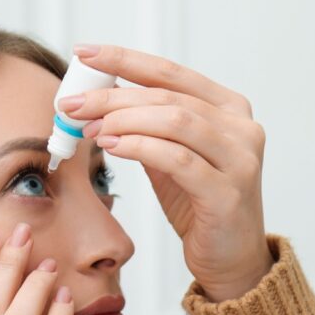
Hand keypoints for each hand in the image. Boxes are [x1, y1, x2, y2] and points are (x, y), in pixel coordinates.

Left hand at [60, 44, 273, 301]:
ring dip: (123, 121)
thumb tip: (98, 100)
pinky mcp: (228, 193)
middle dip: (113, 97)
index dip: (124, 59)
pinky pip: (177, 160)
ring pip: (174, 122)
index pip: (170, 73)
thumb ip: (148, 127)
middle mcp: (241, 128)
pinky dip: (140, 148)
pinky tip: (112, 147)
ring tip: (89, 128)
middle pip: (168, 97)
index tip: (83, 53)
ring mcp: (240, 159)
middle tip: (73, 103)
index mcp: (229, 108)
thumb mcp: (172, 158)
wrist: (232, 260)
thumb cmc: (200, 206)